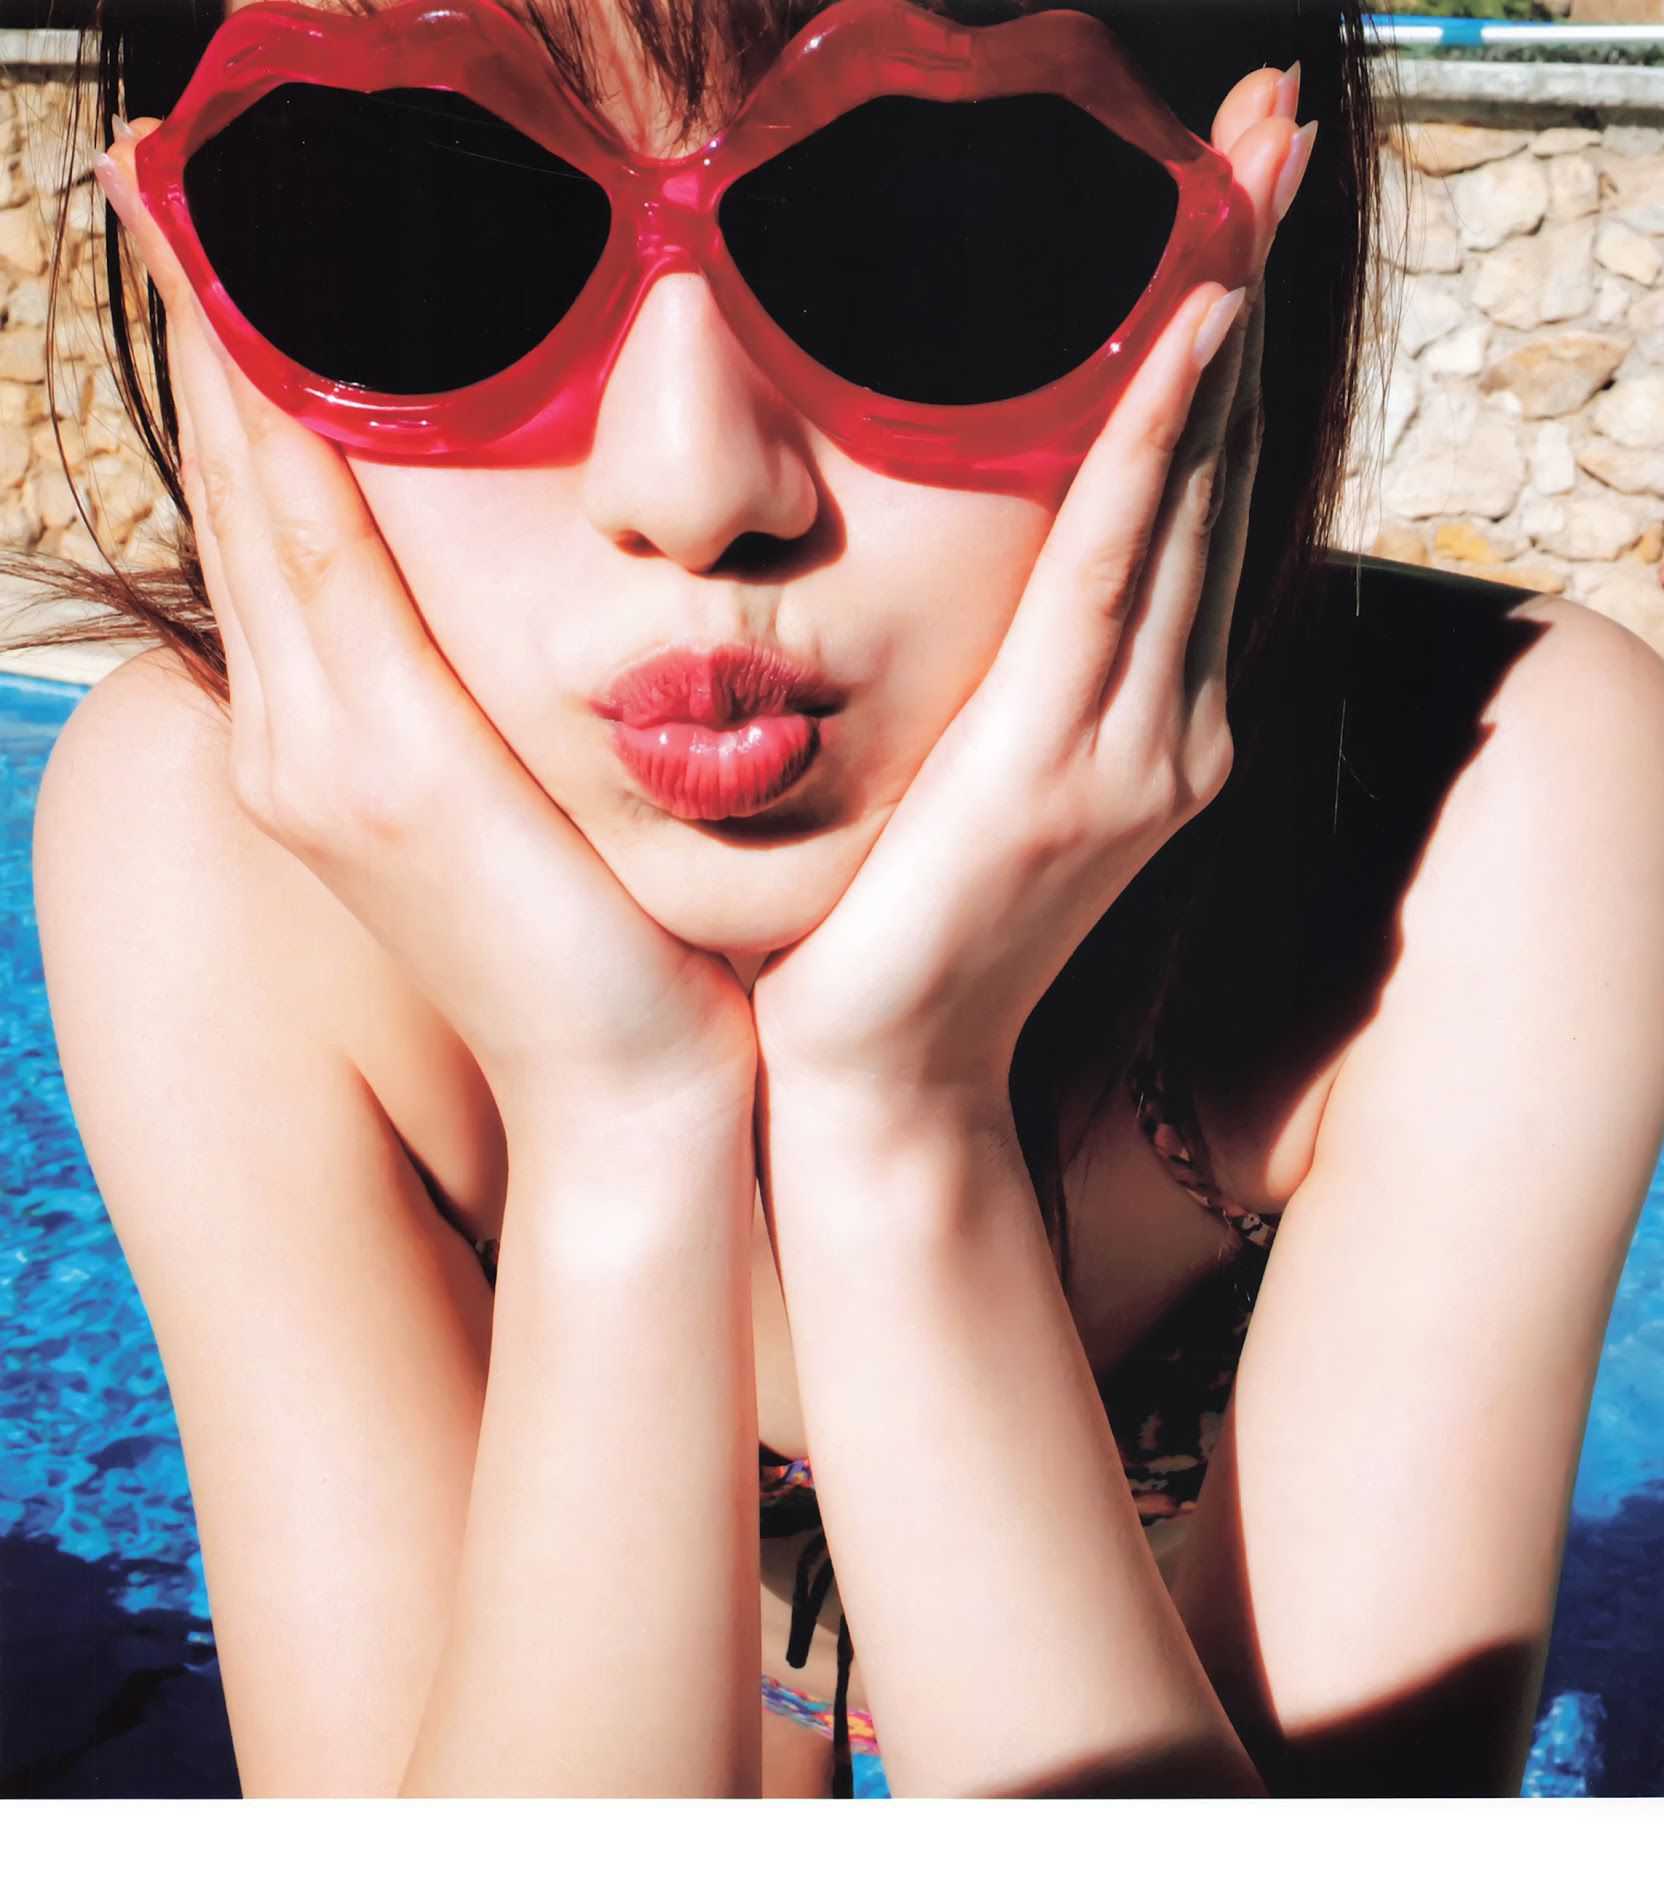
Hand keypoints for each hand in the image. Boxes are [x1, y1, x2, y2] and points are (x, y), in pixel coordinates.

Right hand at [96, 123, 755, 1151]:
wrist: (637, 1101)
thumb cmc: (621, 953)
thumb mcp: (546, 803)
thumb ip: (504, 698)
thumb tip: (535, 598)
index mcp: (333, 741)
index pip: (280, 516)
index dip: (250, 372)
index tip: (246, 240)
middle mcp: (297, 738)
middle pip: (243, 484)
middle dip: (221, 320)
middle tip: (191, 164)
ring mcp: (319, 756)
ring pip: (263, 497)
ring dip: (244, 336)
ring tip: (223, 190)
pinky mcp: (383, 769)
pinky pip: (323, 551)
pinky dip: (300, 427)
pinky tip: (296, 310)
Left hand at [748, 67, 1315, 1119]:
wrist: (883, 1087)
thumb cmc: (895, 942)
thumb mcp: (961, 787)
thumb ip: (1001, 684)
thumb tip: (969, 576)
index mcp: (1146, 725)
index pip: (1183, 500)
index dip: (1214, 347)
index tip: (1224, 207)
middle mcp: (1172, 726)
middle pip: (1216, 466)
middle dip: (1247, 285)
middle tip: (1271, 128)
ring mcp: (1139, 751)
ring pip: (1188, 493)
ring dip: (1221, 318)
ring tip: (1250, 168)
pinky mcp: (1067, 770)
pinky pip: (1116, 567)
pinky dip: (1153, 439)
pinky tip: (1184, 324)